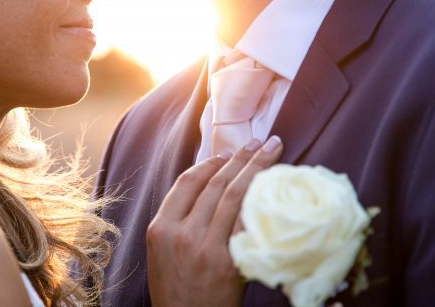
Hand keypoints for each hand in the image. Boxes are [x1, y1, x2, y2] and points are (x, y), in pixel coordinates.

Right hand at [146, 135, 283, 306]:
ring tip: (271, 153)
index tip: (227, 153)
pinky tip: (274, 189)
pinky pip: (248, 223)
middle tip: (260, 142)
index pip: (187, 183)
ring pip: (233, 197)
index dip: (209, 163)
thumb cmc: (176, 292)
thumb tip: (209, 190)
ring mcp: (206, 249)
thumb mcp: (162, 254)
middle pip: (215, 184)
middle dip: (240, 159)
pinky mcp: (230, 264)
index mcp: (160, 229)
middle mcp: (182, 234)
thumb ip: (178, 223)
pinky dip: (261, 202)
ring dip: (255, 170)